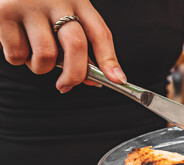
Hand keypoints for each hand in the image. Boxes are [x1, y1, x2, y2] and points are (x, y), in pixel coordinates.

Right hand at [0, 0, 125, 92]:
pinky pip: (17, 55)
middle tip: (66, 85)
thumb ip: (76, 46)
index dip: (111, 60)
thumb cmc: (36, 7)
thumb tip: (92, 80)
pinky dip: (18, 59)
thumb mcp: (62, 18)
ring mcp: (29, 6)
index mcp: (77, 1)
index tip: (118, 80)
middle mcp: (56, 1)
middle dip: (75, 75)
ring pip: (46, 56)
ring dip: (41, 67)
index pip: (101, 33)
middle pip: (77, 45)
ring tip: (33, 54)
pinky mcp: (3, 15)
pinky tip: (16, 42)